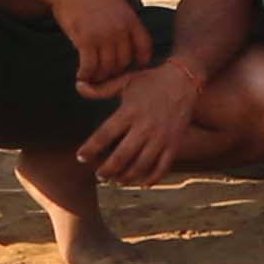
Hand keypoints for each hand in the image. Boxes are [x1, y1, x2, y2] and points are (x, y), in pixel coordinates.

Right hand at [38, 0, 151, 88]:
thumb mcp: (116, 2)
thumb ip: (124, 20)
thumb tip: (128, 35)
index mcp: (131, 19)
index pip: (144, 48)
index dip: (139, 61)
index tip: (130, 66)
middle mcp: (120, 29)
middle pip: (124, 62)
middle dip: (115, 71)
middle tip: (104, 74)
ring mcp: (103, 35)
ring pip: (107, 68)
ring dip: (99, 76)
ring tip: (92, 77)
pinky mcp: (85, 40)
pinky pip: (90, 67)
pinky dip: (85, 75)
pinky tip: (80, 76)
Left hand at [82, 57, 211, 183]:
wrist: (185, 80)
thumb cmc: (151, 81)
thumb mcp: (125, 81)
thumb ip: (101, 89)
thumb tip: (78, 86)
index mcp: (130, 111)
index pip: (104, 134)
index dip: (90, 149)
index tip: (80, 157)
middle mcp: (145, 126)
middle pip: (121, 156)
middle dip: (107, 170)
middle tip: (99, 175)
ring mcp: (161, 137)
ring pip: (141, 165)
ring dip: (127, 177)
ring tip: (117, 181)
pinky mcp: (174, 143)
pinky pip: (163, 166)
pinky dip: (153, 178)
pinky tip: (143, 183)